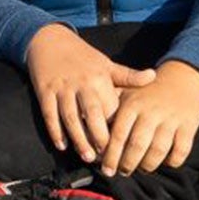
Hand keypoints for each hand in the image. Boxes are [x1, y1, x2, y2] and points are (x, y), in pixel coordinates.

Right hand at [26, 24, 156, 162]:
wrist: (49, 40)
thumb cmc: (82, 57)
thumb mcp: (106, 64)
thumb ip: (128, 76)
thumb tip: (153, 76)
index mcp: (99, 79)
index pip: (112, 109)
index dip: (118, 129)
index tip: (124, 147)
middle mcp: (81, 84)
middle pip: (92, 115)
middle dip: (100, 138)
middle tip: (106, 158)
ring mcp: (62, 89)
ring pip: (71, 118)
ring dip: (79, 140)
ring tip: (88, 157)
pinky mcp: (45, 91)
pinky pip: (50, 115)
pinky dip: (56, 132)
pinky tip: (62, 145)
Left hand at [101, 61, 198, 176]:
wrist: (182, 79)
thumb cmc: (147, 92)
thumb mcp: (127, 93)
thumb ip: (109, 108)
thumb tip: (86, 128)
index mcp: (132, 104)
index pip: (118, 135)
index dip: (111, 155)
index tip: (106, 168)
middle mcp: (151, 112)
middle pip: (136, 146)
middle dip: (127, 164)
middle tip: (123, 172)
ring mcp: (171, 119)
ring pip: (158, 151)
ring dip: (148, 165)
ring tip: (142, 168)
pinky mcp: (188, 125)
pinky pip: (180, 150)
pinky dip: (173, 161)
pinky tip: (166, 162)